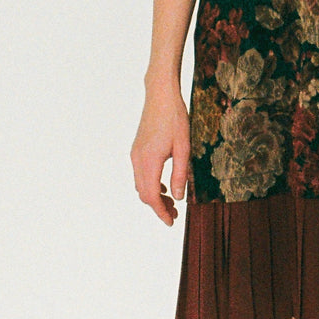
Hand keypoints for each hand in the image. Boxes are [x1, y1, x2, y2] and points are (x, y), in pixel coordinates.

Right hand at [130, 79, 190, 225]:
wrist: (160, 95)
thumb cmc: (175, 118)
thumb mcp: (184, 147)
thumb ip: (180, 174)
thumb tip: (178, 198)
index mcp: (149, 161)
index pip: (152, 196)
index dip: (161, 212)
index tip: (171, 222)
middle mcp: (138, 160)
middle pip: (144, 194)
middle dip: (158, 207)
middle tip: (175, 215)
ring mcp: (135, 154)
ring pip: (140, 185)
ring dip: (154, 197)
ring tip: (172, 202)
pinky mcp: (136, 150)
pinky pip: (140, 175)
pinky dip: (150, 185)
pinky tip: (165, 186)